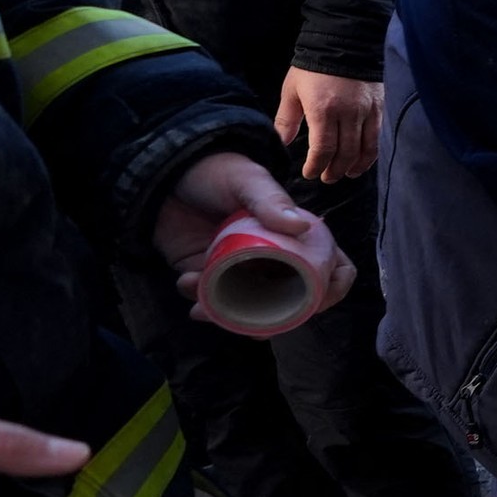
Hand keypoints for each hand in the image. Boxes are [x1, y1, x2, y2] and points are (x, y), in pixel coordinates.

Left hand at [150, 151, 357, 312]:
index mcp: (294, 236)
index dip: (333, 288)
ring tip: (205, 309)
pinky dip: (199, 300)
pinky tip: (185, 284)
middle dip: (275, 319)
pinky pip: (210, 298)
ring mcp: (239, 268)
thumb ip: (271, 201)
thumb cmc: (217, 171)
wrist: (163, 175)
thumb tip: (302, 225)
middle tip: (257, 326)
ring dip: (230, 316)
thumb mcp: (248, 180)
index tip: (316, 301)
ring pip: (249, 306)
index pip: (331, 266)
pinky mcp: (206, 274)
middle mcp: (272, 257)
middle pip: (291, 298)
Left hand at [275, 67, 380, 181]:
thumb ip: (287, 120)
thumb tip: (281, 143)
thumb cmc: (312, 67)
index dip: (316, 166)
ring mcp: (366, 111)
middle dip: (333, 170)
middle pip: (344, 154)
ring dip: (353, 167)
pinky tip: (361, 162)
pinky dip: (369, 154)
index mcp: (323, 110)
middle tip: (325, 178)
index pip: (323, 149)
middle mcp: (347, 113)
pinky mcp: (378, 108)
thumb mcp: (292, 91)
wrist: (343, 42)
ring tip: (344, 174)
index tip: (309, 173)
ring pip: (363, 149)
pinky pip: (376, 138)